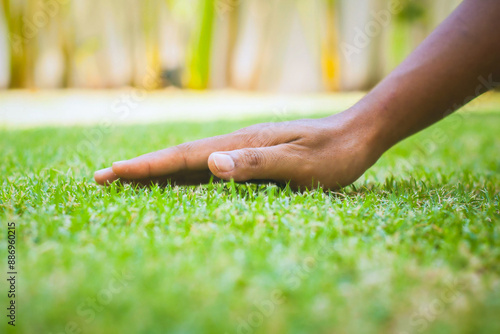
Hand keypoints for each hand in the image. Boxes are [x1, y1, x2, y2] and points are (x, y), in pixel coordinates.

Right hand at [94, 111, 380, 189]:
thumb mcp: (299, 164)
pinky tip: (178, 184)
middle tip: (103, 178)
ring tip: (128, 181)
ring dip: (158, 173)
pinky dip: (185, 178)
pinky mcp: (253, 160)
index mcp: (241, 146)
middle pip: (179, 158)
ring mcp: (243, 152)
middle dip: (141, 169)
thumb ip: (256, 165)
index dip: (148, 167)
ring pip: (191, 164)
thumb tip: (210, 164)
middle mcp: (236, 146)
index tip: (113, 173)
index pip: (185, 157)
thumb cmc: (333, 154)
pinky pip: (210, 172)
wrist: (357, 135)